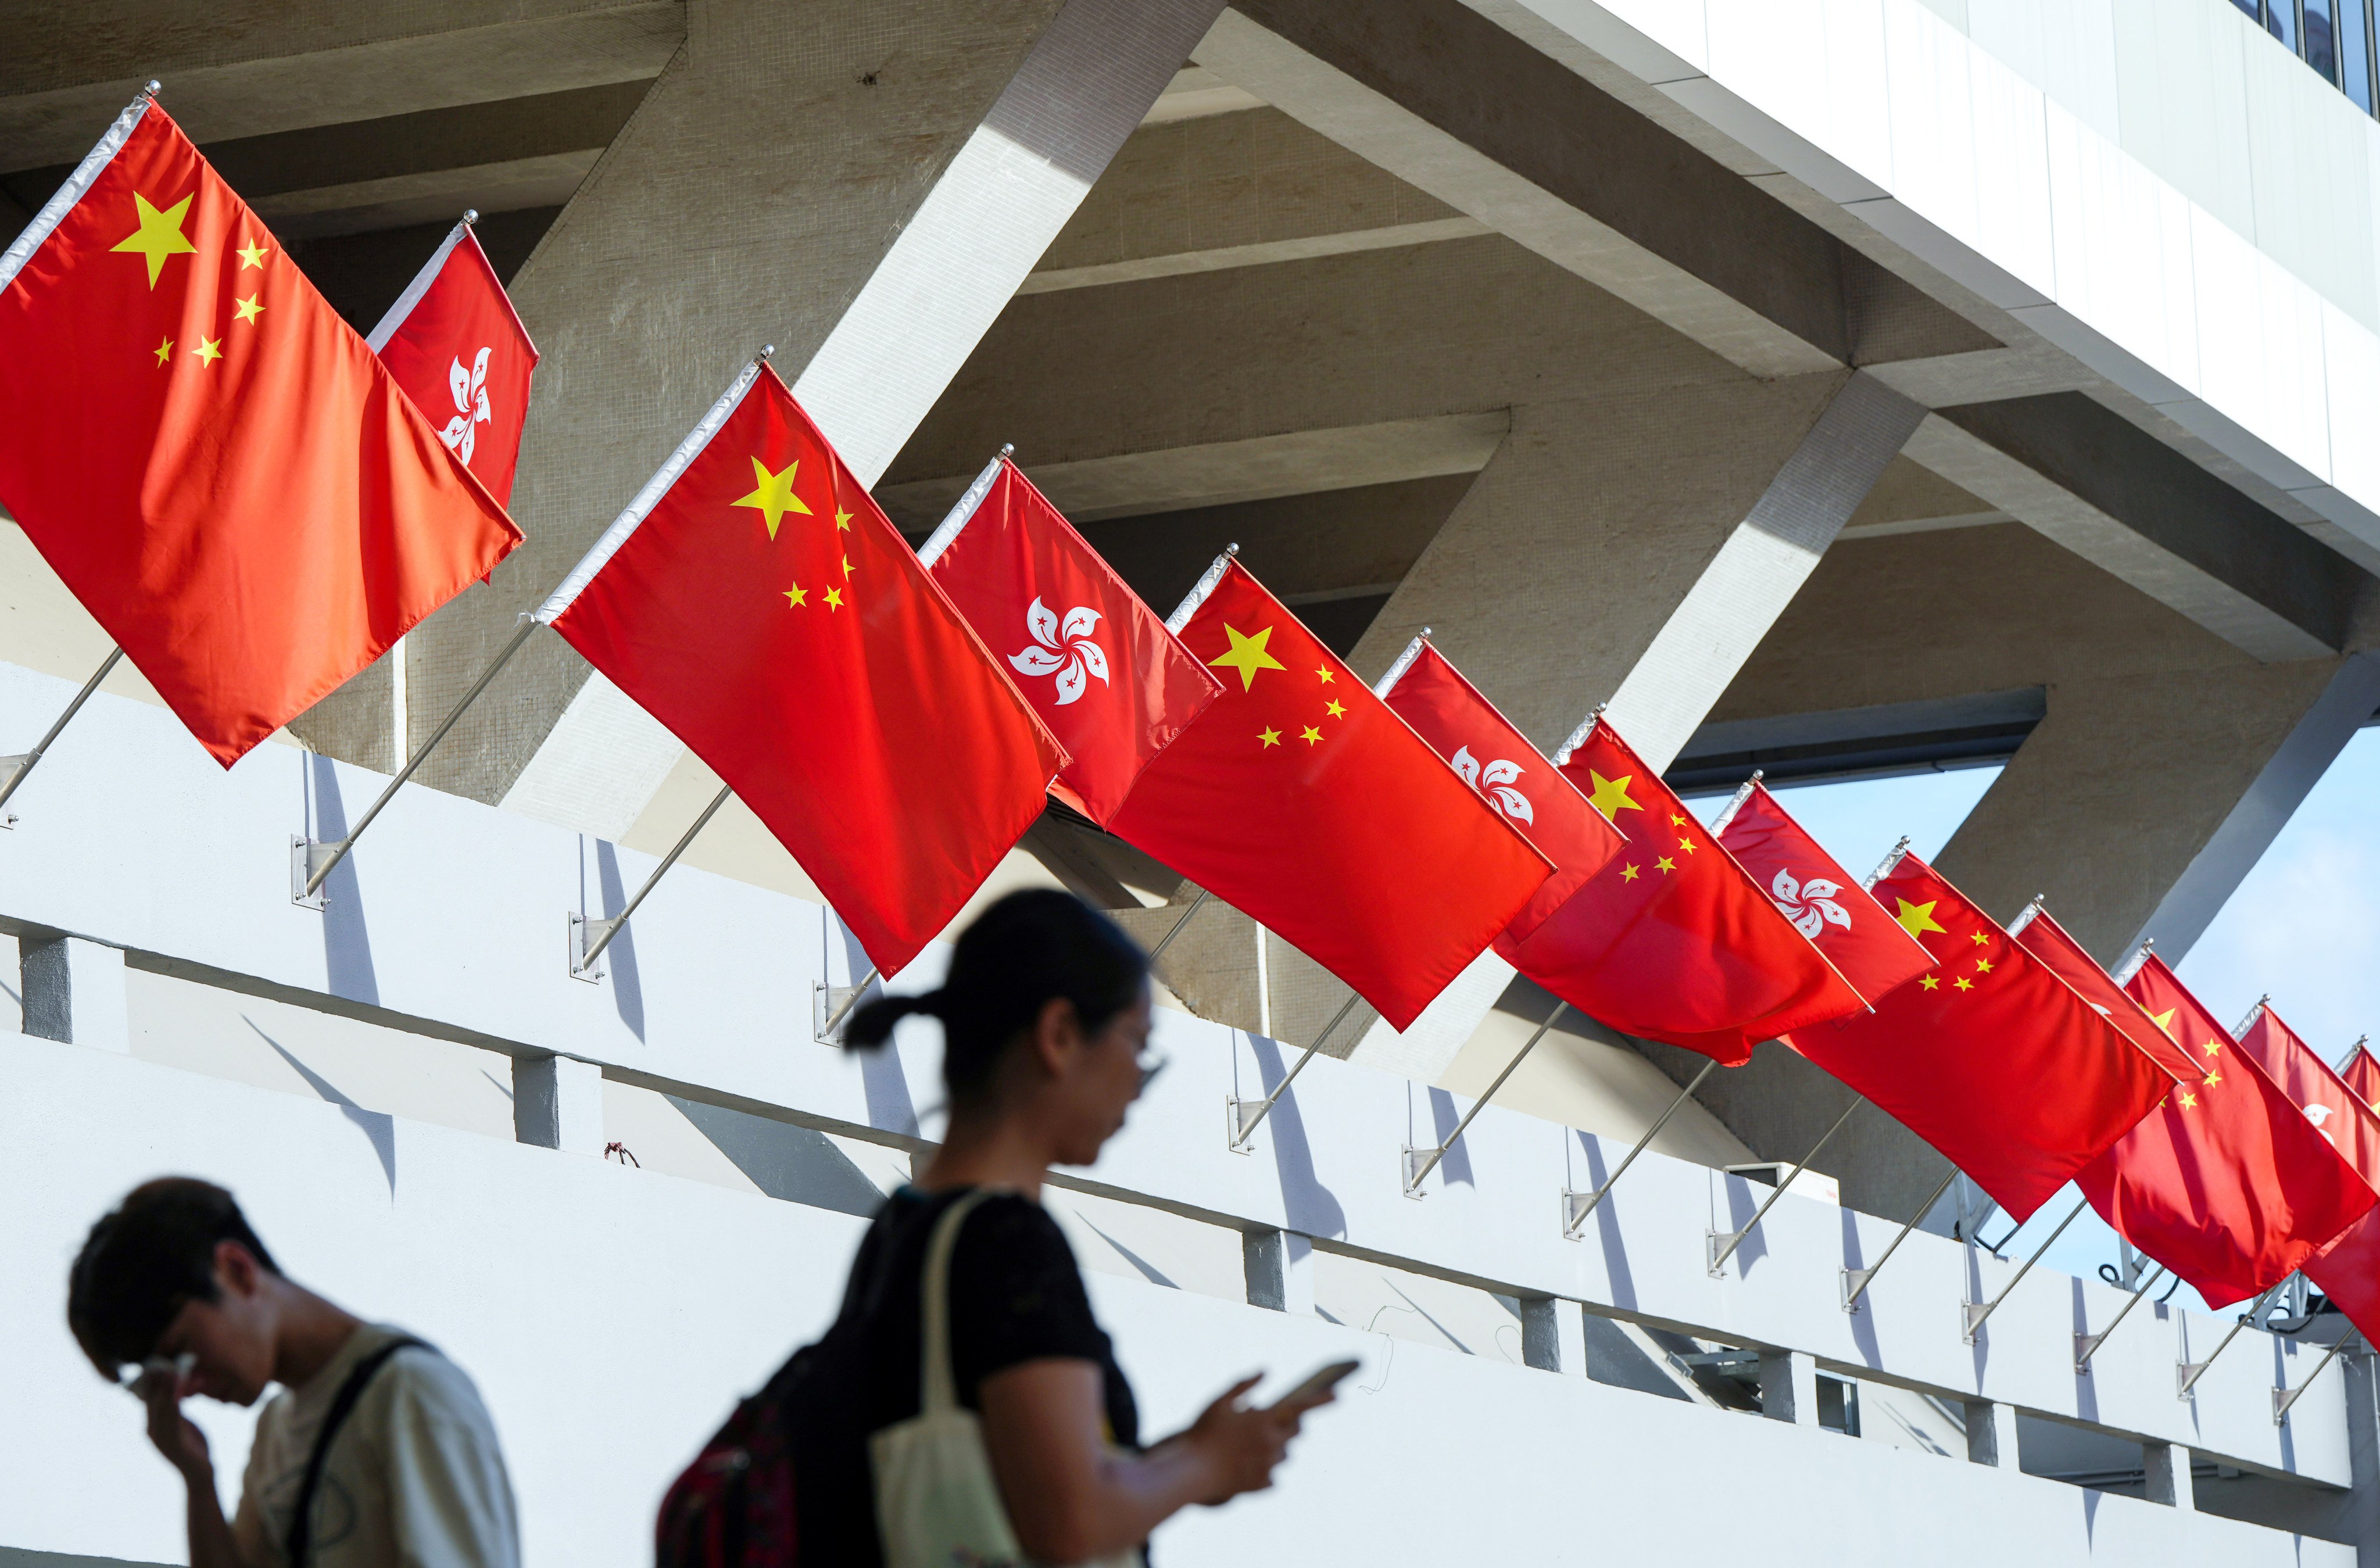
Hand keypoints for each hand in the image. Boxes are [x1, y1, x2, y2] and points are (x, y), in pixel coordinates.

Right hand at [136, 1361, 212, 1483]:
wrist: (200, 1473)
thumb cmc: (193, 1446)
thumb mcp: (182, 1424)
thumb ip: (175, 1409)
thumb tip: (173, 1388)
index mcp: (152, 1425)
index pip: (147, 1399)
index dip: (150, 1381)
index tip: (154, 1363)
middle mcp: (152, 1431)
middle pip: (151, 1401)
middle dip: (156, 1382)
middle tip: (161, 1362)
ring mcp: (161, 1439)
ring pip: (161, 1409)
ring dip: (166, 1390)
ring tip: (171, 1372)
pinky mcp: (173, 1445)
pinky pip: (172, 1422)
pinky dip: (174, 1407)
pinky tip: (178, 1394)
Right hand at [1180, 1374, 1321, 1505]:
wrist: (1192, 1472)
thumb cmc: (1203, 1432)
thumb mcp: (1220, 1401)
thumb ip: (1245, 1384)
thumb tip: (1265, 1371)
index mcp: (1264, 1420)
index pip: (1301, 1407)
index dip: (1321, 1400)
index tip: (1338, 1394)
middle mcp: (1272, 1443)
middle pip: (1296, 1432)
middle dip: (1289, 1425)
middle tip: (1271, 1421)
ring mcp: (1269, 1466)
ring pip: (1285, 1454)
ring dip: (1276, 1447)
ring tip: (1251, 1446)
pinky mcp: (1263, 1484)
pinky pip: (1273, 1475)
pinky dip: (1265, 1469)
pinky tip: (1247, 1465)